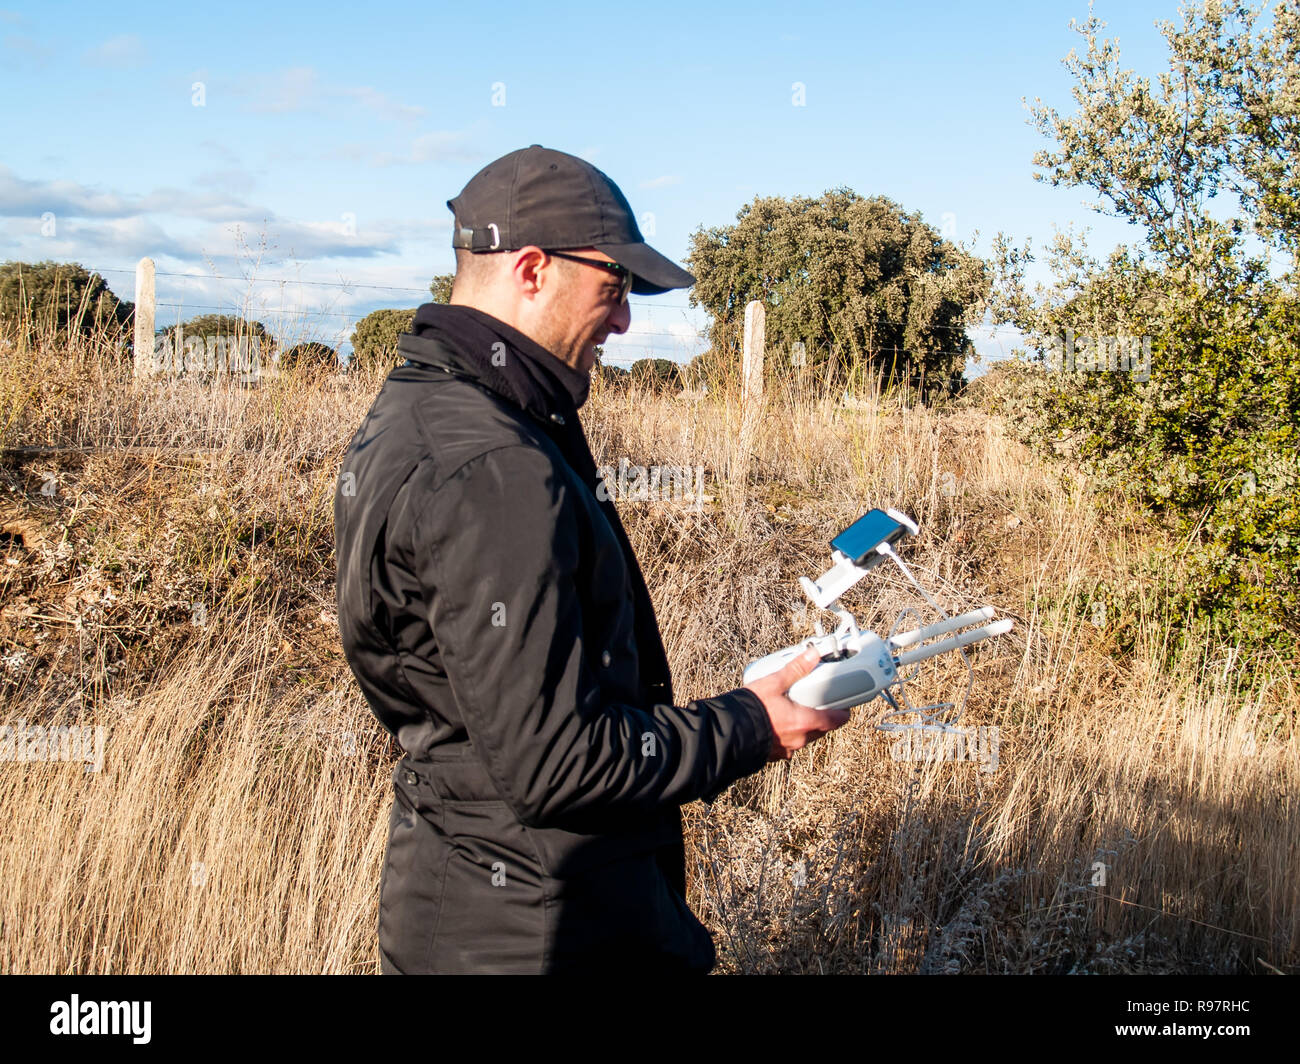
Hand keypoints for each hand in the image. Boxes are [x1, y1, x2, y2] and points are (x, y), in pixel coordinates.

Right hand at [744, 645, 851, 761]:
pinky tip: (777, 723)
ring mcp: (787, 749)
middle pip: (821, 729)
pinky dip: (788, 734)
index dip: (842, 713)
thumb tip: (813, 655)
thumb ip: (795, 669)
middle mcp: (800, 739)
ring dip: (804, 726)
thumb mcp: (774, 683)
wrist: (729, 733)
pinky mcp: (774, 754)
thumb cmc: (752, 709)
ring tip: (794, 711)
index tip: (843, 707)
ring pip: (804, 737)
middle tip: (817, 704)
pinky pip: (788, 744)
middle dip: (822, 718)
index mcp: (805, 722)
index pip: (835, 720)